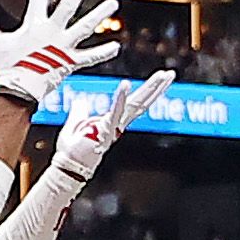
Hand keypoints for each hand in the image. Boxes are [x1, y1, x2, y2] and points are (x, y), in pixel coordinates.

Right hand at [0, 0, 121, 107]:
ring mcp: (64, 46)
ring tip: (112, 3)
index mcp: (34, 25)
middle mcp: (53, 32)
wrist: (19, 88)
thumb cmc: (7, 65)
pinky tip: (116, 45)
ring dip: (100, 15)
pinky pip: (90, 57)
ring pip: (85, 27)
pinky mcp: (71, 62)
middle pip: (68, 6)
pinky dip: (103, 52)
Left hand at [48, 69, 174, 186]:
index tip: (157, 78)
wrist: (69, 166)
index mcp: (113, 121)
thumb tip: (81, 100)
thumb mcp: (76, 124)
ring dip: (150, 89)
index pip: (134, 103)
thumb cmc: (73, 149)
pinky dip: (120, 98)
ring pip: (136, 105)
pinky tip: (126, 84)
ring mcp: (114, 127)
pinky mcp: (105, 130)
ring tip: (162, 76)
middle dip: (156, 88)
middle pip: (142, 102)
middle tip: (170, 73)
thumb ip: (80, 112)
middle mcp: (118, 124)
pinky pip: (114, 111)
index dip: (146, 91)